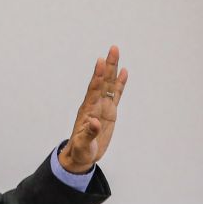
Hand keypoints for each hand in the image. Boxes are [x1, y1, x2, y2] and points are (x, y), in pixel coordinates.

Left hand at [59, 45, 127, 172]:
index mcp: (87, 110)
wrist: (81, 155)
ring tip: (116, 52)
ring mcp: (102, 107)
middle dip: (108, 65)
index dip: (97, 76)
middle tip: (113, 48)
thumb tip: (94, 122)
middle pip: (102, 81)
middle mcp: (94, 104)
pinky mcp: (109, 112)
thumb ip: (89, 133)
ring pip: (109, 84)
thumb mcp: (83, 144)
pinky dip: (120, 83)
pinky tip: (123, 72)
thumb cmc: (80, 150)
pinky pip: (116, 94)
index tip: (100, 61)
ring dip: (113, 69)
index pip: (93, 89)